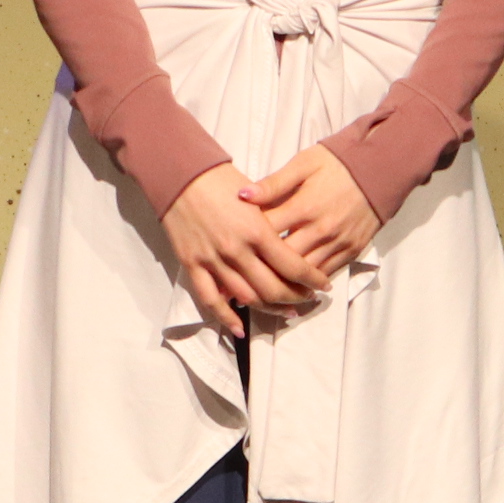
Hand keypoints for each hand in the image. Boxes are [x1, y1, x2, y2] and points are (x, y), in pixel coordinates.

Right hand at [164, 164, 330, 333]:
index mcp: (257, 231)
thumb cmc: (221, 179)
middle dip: (295, 298)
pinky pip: (211, 299)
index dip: (312, 280)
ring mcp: (214, 260)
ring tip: (285, 313)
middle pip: (273, 288)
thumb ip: (272, 225)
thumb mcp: (257, 198)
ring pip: (246, 298)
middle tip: (307, 300)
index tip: (323, 285)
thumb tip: (290, 248)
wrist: (180, 174)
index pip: (293, 266)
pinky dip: (226, 317)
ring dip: (269, 309)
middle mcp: (237, 251)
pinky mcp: (193, 265)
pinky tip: (240, 329)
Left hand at [245, 144, 379, 283]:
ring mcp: (338, 243)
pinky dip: (307, 283)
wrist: (380, 168)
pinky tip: (292, 286)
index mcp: (304, 207)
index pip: (267, 233)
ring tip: (260, 288)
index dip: (245, 242)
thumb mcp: (303, 164)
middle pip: (283, 260)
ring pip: (304, 274)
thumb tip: (242, 195)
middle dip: (260, 269)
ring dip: (282, 282)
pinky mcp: (352, 251)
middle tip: (239, 277)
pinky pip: (326, 274)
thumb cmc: (336, 163)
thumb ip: (273, 183)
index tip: (229, 250)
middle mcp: (320, 230)